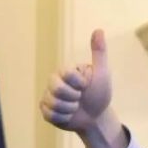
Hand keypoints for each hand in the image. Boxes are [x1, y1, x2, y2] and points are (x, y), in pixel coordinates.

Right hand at [39, 29, 124, 147]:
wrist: (96, 118)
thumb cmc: (100, 94)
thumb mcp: (102, 74)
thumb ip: (99, 53)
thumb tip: (99, 30)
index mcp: (66, 71)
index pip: (66, 74)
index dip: (79, 84)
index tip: (86, 86)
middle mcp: (54, 81)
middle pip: (57, 89)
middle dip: (74, 98)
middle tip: (80, 98)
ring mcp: (48, 95)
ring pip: (52, 103)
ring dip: (70, 109)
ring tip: (75, 107)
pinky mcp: (46, 110)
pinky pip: (49, 114)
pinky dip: (63, 118)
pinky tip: (68, 115)